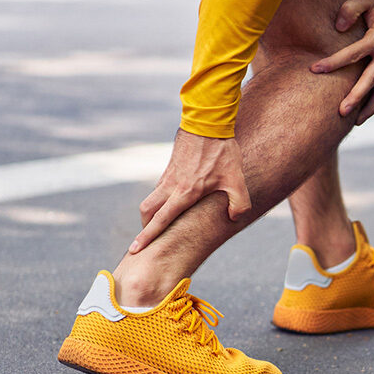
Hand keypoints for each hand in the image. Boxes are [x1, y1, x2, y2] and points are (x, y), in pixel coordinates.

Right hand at [128, 129, 250, 253]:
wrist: (207, 123)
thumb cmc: (222, 151)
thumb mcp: (237, 179)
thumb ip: (239, 203)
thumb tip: (233, 218)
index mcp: (185, 192)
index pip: (161, 220)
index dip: (148, 237)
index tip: (135, 249)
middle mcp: (171, 186)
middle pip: (147, 212)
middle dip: (145, 228)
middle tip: (148, 240)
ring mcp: (168, 177)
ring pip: (151, 200)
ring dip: (152, 214)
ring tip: (160, 224)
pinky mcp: (170, 169)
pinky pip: (159, 189)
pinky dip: (160, 201)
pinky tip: (173, 203)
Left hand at [311, 0, 373, 124]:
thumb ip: (350, 9)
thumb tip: (338, 27)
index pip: (352, 55)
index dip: (332, 63)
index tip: (314, 70)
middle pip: (372, 80)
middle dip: (356, 98)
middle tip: (340, 113)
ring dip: (373, 105)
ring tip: (358, 120)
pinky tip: (371, 104)